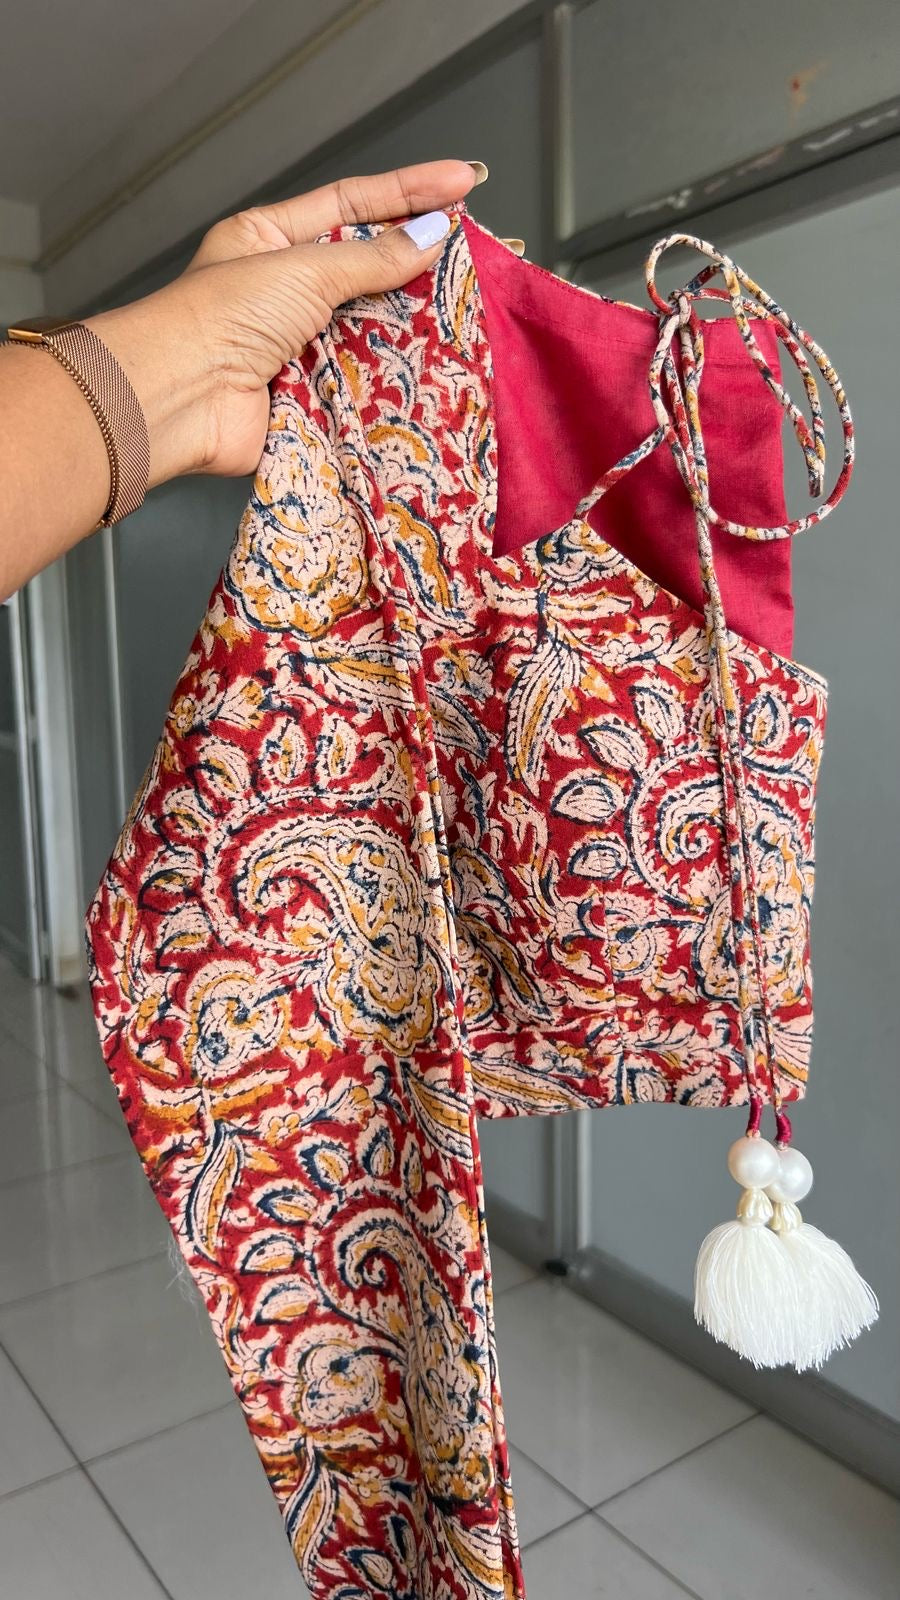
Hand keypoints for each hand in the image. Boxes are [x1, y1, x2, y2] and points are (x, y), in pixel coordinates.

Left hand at [86, 160, 483, 485]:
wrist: (182, 399)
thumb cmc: (221, 317)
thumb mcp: (302, 269)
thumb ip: (372, 258)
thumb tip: (430, 238)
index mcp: (269, 238)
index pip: (352, 204)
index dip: (410, 192)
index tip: (464, 182)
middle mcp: (283, 288)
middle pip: (366, 267)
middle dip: (420, 261)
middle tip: (481, 251)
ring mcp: (298, 344)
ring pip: (370, 326)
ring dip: (414, 321)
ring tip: (470, 308)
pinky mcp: (310, 395)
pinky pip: (363, 379)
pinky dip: (395, 375)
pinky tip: (436, 366)